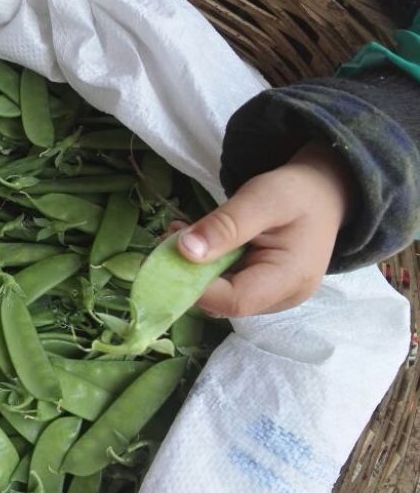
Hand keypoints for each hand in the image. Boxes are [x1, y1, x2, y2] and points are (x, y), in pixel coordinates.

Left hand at [172, 143, 352, 316]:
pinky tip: (196, 239)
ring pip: (221, 294)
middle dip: (190, 273)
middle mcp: (282, 298)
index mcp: (290, 279)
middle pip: (224, 301)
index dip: (196, 285)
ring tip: (179, 232)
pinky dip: (206, 264)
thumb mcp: (261, 198)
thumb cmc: (298, 192)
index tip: (167, 253)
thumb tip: (185, 251)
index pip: (235, 300)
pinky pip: (227, 283)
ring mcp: (272, 296)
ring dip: (194, 267)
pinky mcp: (262, 288)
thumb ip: (225, 225)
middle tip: (169, 236)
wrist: (325, 191)